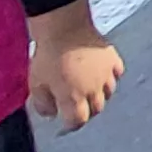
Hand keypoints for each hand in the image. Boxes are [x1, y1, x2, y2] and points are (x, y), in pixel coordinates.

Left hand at [27, 7, 121, 130]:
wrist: (63, 27)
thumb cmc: (47, 56)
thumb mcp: (36, 83)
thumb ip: (43, 104)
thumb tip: (52, 114)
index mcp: (75, 98)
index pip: (79, 121)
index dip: (72, 124)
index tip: (66, 122)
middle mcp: (94, 90)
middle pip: (96, 109)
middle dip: (86, 111)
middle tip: (76, 105)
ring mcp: (106, 74)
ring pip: (108, 92)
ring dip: (99, 94)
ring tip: (88, 89)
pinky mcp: (112, 58)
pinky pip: (116, 73)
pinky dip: (110, 76)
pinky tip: (100, 73)